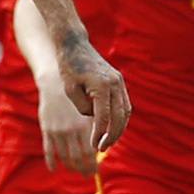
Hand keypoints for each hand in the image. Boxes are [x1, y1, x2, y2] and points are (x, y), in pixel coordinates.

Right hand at [37, 77, 96, 174]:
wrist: (55, 82)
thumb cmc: (78, 95)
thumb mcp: (90, 108)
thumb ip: (97, 125)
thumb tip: (105, 144)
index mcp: (84, 125)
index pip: (90, 151)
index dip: (93, 163)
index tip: (96, 169)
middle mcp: (70, 129)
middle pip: (78, 157)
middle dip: (84, 168)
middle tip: (88, 174)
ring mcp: (57, 130)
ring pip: (64, 156)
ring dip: (70, 166)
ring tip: (75, 171)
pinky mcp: (46, 128)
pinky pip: (48, 149)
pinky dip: (51, 161)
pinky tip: (54, 169)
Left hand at [56, 29, 129, 150]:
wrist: (74, 45)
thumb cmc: (68, 67)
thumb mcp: (70, 89)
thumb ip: (82, 107)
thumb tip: (94, 119)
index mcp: (102, 86)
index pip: (103, 117)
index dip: (99, 134)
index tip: (93, 146)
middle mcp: (115, 83)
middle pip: (119, 117)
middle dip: (112, 135)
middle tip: (102, 148)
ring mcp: (119, 82)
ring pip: (125, 111)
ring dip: (119, 128)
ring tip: (107, 141)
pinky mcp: (119, 81)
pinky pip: (124, 104)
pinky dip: (120, 117)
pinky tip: (111, 128)